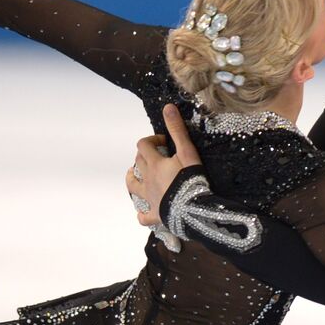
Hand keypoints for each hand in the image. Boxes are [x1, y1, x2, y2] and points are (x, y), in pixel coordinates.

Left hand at [125, 104, 200, 226]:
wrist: (192, 207)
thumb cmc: (191, 179)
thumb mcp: (187, 151)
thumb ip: (177, 130)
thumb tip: (168, 108)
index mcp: (154, 164)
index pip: (143, 145)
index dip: (151, 140)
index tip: (163, 141)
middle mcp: (147, 180)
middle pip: (137, 163)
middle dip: (143, 156)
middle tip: (156, 155)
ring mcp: (149, 198)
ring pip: (132, 187)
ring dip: (131, 180)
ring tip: (134, 176)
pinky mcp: (155, 214)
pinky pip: (143, 217)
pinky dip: (142, 214)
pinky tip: (143, 213)